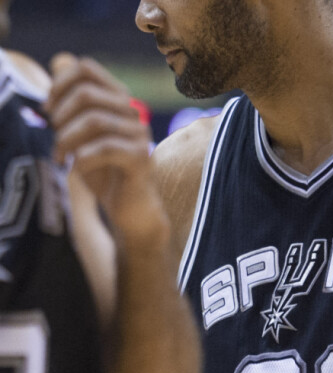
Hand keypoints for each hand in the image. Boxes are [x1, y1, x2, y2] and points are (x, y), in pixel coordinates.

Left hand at [45, 53, 162, 240]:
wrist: (131, 209)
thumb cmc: (106, 173)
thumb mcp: (82, 135)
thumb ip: (73, 102)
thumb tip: (60, 61)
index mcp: (119, 101)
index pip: (87, 68)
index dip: (59, 83)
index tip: (48, 109)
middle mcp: (133, 113)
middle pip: (87, 93)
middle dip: (61, 116)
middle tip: (55, 138)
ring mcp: (140, 135)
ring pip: (95, 120)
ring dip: (67, 139)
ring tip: (61, 157)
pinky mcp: (141, 158)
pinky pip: (105, 148)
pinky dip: (83, 158)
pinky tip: (77, 169)